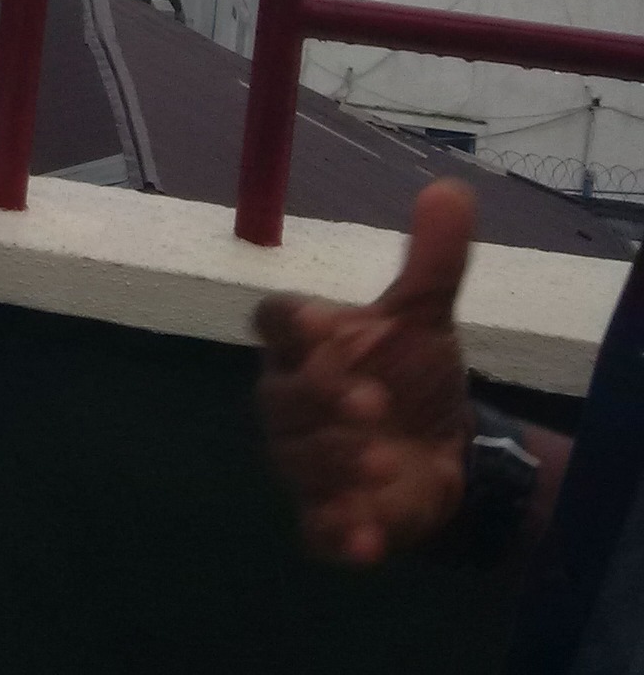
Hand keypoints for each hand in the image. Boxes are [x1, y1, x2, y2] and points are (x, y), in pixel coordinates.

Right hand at [253, 178, 475, 565]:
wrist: (443, 460)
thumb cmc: (413, 379)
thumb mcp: (425, 321)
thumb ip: (431, 261)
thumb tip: (452, 189)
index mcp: (303, 347)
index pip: (274, 322)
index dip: (295, 324)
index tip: (331, 324)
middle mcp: (288, 401)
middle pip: (278, 395)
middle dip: (321, 399)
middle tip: (373, 403)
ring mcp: (302, 461)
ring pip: (296, 460)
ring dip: (336, 463)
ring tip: (387, 465)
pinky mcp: (325, 518)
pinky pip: (314, 528)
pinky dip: (338, 533)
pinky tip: (367, 537)